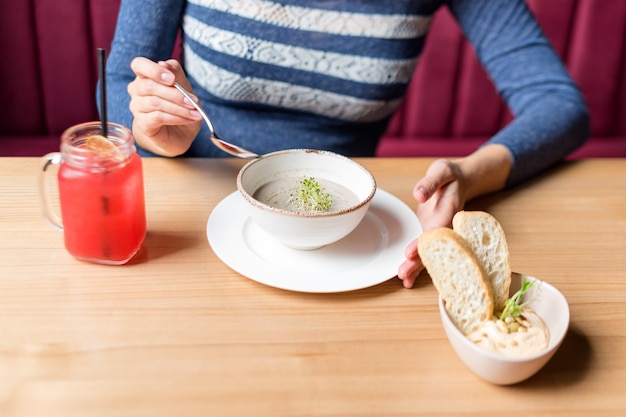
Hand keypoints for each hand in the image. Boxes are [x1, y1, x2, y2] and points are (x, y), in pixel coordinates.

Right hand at [127, 57, 202, 155]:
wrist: (180, 132)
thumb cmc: (180, 106)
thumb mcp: (184, 88)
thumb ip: (176, 75)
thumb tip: (164, 64)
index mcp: (145, 76)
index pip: (139, 65)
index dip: (154, 70)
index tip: (172, 79)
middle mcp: (137, 90)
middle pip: (149, 86)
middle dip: (175, 94)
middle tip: (193, 101)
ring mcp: (137, 107)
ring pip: (155, 103)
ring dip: (179, 108)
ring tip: (195, 112)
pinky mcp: (142, 124)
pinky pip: (157, 117)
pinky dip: (176, 118)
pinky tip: (188, 119)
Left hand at [397, 144, 511, 287]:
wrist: (458, 178)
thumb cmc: (449, 175)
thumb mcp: (442, 171)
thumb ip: (430, 183)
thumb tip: (419, 195)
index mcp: (450, 212)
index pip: (436, 232)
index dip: (423, 243)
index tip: (409, 253)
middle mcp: (446, 226)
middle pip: (434, 249)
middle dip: (418, 262)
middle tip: (403, 273)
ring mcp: (439, 232)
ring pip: (430, 254)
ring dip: (417, 267)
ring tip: (403, 279)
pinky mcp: (432, 233)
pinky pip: (426, 251)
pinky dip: (417, 263)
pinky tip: (406, 278)